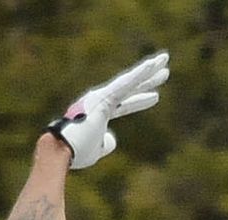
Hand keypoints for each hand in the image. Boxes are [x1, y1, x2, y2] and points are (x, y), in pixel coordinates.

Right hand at [45, 52, 169, 169]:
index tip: (156, 96)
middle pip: (131, 87)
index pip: (126, 104)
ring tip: (165, 59)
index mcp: (101, 112)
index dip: (140, 100)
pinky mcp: (105, 98)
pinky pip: (126, 84)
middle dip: (149, 77)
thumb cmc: (76, 151)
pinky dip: (138, 75)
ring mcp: (103, 97)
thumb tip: (111, 140)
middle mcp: (102, 100)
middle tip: (165, 66)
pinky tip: (151, 65)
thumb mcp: (96, 150)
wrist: (62, 149)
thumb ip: (105, 144)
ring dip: (149, 70)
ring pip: (131, 81)